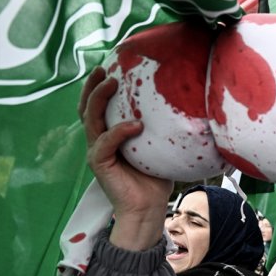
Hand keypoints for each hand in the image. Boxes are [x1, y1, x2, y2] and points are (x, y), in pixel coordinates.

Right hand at [81, 67, 173, 249]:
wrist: (148, 209)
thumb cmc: (155, 180)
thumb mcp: (159, 149)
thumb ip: (162, 130)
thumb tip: (188, 108)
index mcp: (110, 136)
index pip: (98, 106)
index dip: (99, 86)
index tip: (112, 66)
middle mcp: (99, 140)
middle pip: (87, 107)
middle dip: (93, 85)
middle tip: (106, 68)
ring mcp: (97, 151)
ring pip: (91, 119)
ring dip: (99, 98)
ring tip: (112, 83)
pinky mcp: (99, 163)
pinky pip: (106, 142)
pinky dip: (119, 131)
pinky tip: (135, 125)